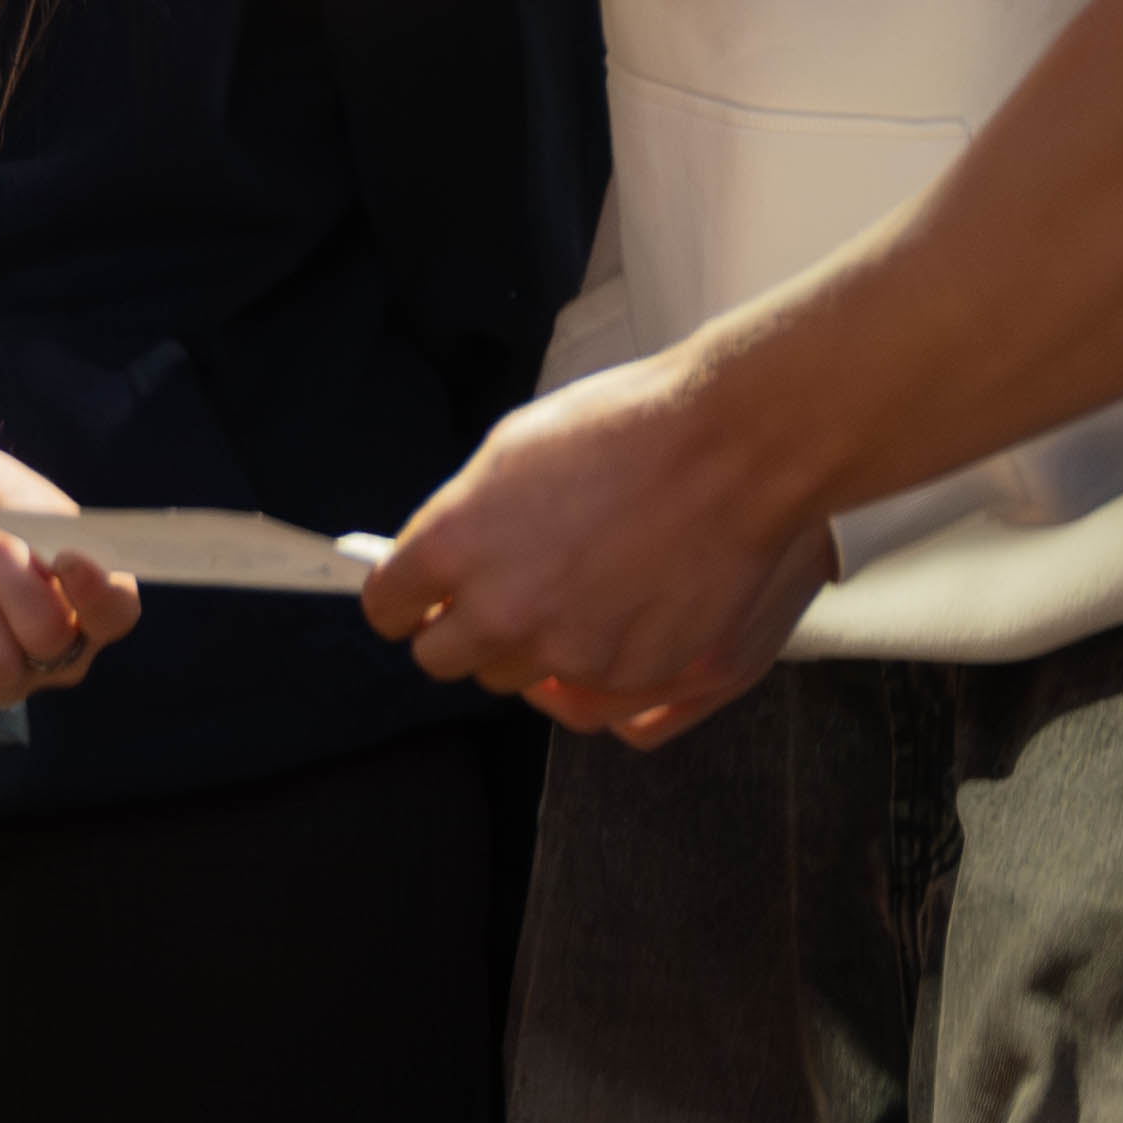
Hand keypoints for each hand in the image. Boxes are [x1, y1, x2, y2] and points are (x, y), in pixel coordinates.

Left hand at [0, 440, 145, 714]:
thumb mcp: (3, 489)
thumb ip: (34, 517)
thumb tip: (45, 557)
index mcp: (91, 592)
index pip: (115, 609)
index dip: (95, 589)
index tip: (63, 554)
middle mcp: (61, 647)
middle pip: (49, 638)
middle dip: (8, 581)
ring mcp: (11, 674)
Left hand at [359, 352, 834, 747]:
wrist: (735, 447)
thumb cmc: (629, 428)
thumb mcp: (513, 451)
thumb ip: (464, 520)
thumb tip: (440, 562)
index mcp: (454, 545)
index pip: (388, 607)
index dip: (406, 601)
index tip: (421, 600)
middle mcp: (498, 610)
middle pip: (444, 659)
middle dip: (465, 631)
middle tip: (505, 597)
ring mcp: (563, 651)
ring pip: (515, 680)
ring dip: (532, 649)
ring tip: (581, 593)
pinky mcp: (626, 675)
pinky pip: (585, 693)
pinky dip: (595, 661)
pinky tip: (624, 609)